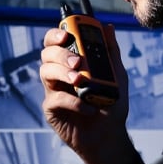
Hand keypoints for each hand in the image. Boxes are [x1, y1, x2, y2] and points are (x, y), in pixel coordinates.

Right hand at [38, 24, 136, 163]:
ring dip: (63, 73)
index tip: (67, 34)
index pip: (56, 42)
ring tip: (80, 82)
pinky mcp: (52, 109)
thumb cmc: (112, 106)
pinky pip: (54, 99)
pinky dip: (72, 102)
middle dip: (61, 54)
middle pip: (47, 54)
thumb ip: (111, 51)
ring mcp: (54, 91)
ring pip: (45, 72)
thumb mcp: (117, 75)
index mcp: (72, 63)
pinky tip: (88, 108)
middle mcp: (60, 74)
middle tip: (78, 62)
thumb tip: (107, 27)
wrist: (110, 136)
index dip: (56, 34)